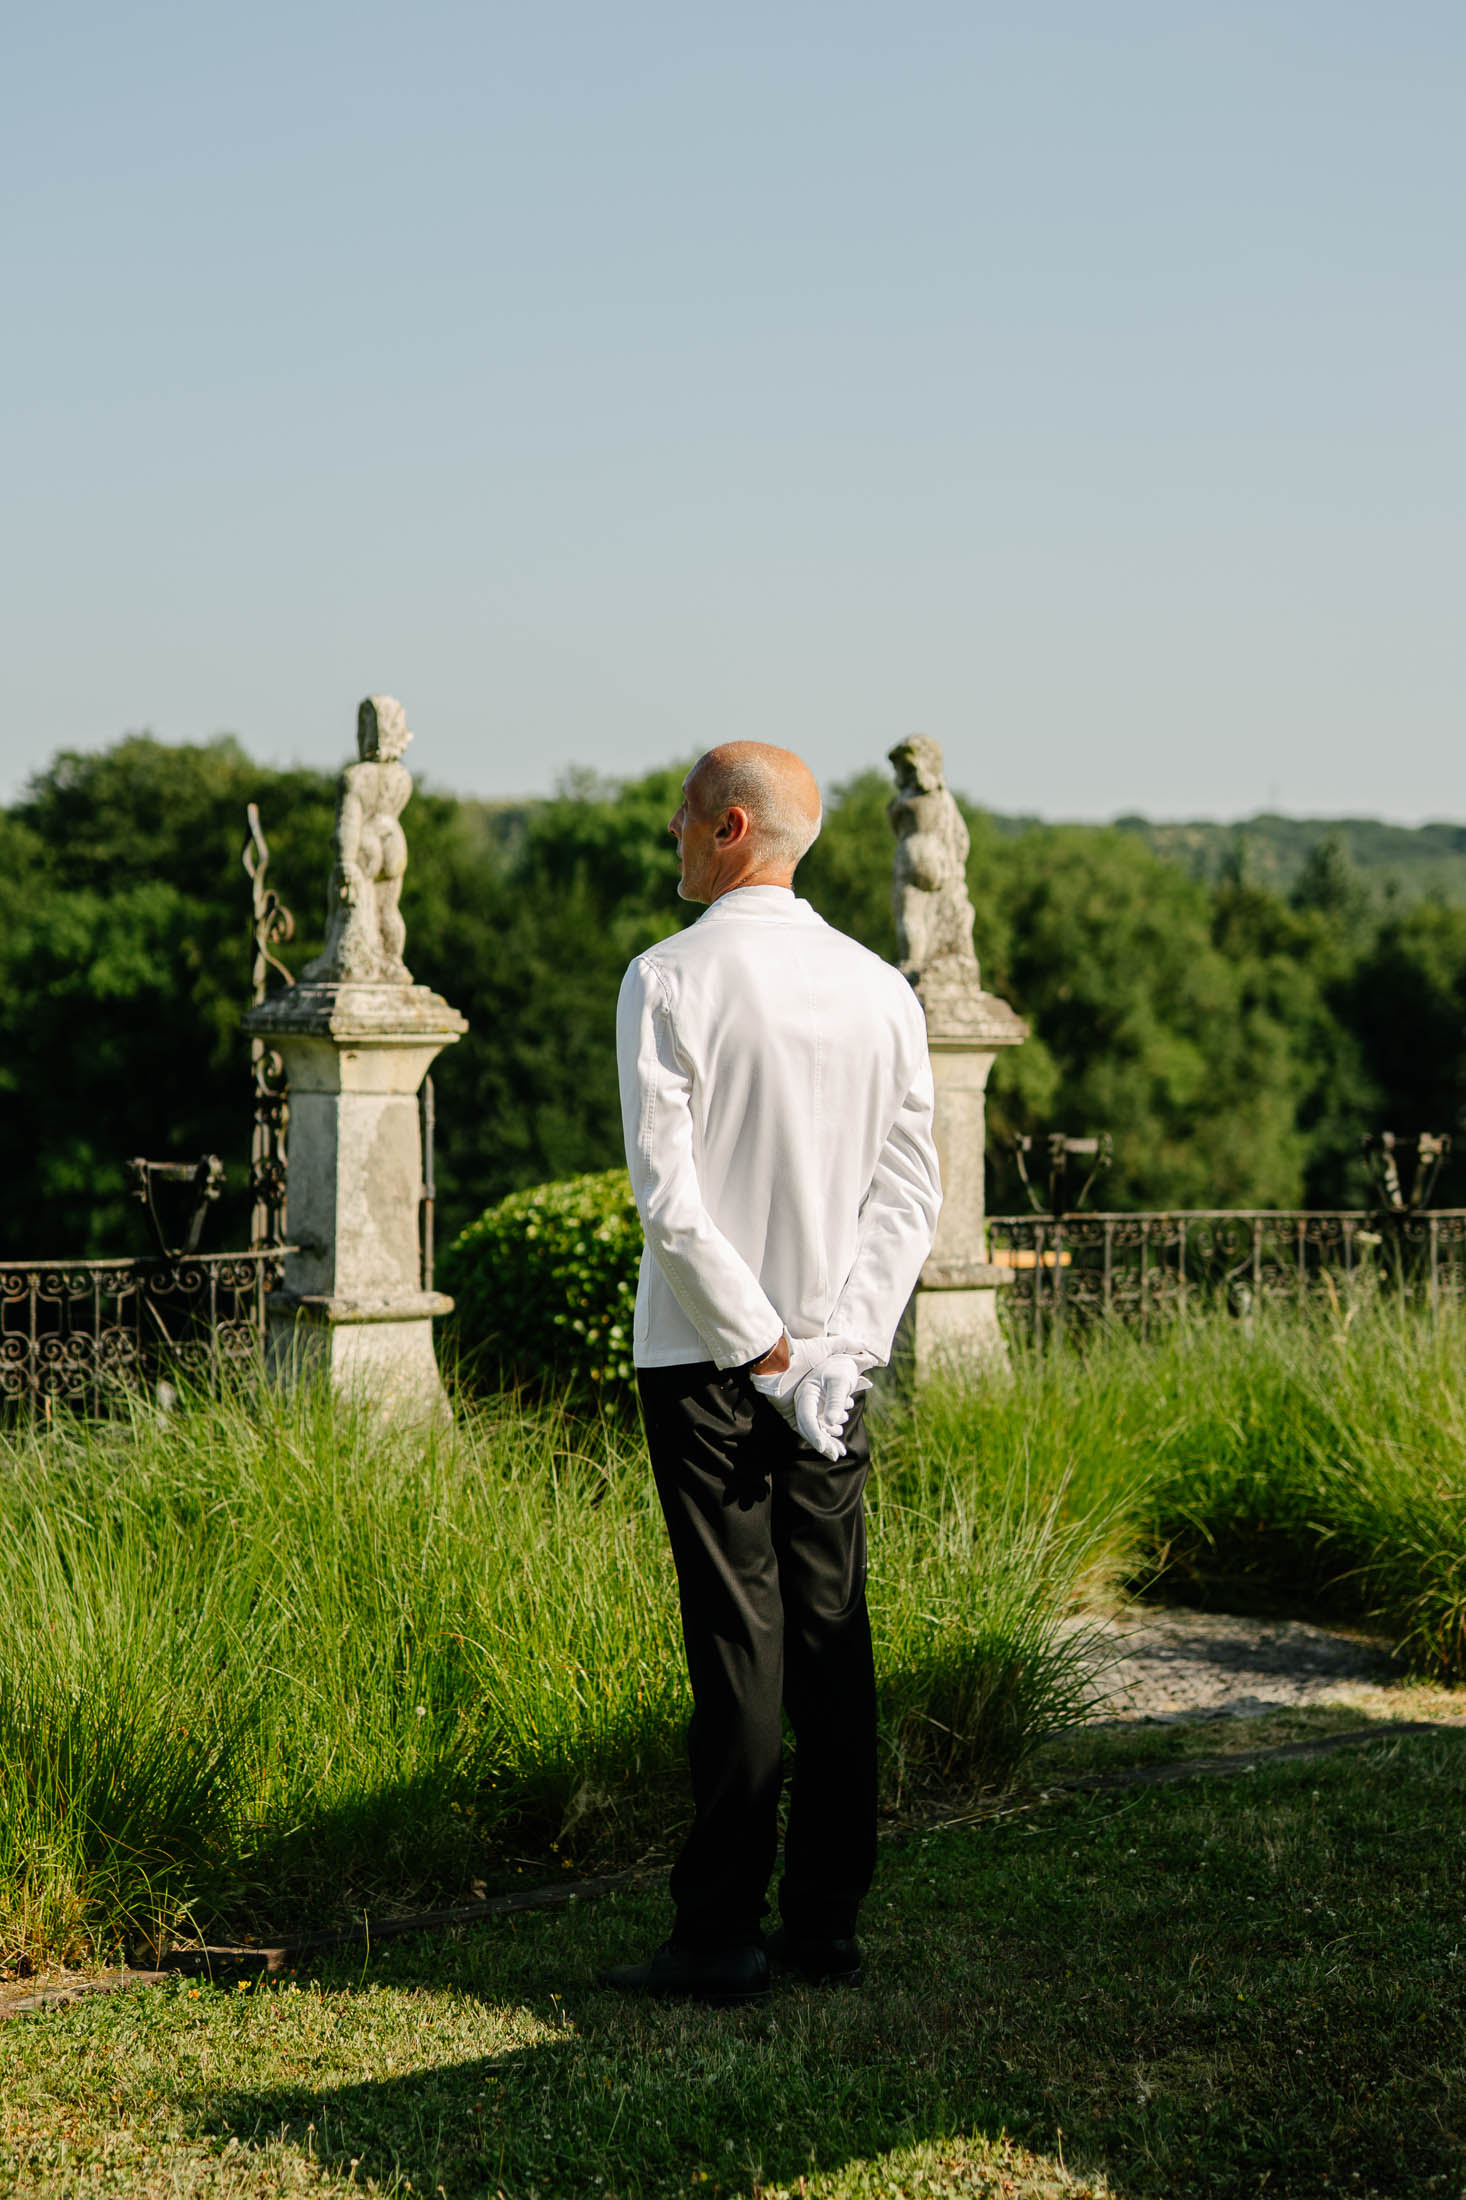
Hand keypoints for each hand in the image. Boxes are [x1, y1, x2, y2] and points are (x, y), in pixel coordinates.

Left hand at [750, 1335, 868, 1456]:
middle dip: (831, 1440)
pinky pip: (804, 1431)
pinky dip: (815, 1440)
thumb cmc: (801, 1353)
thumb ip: (844, 1344)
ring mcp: (797, 1408)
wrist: (777, 1357)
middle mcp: (807, 1399)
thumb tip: (865, 1345)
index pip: (830, 1405)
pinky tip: (825, 1446)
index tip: (848, 1422)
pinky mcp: (789, 1415)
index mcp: (814, 1387)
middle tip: (841, 1452)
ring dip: (825, 1444)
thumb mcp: (826, 1348)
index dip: (840, 1413)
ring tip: (836, 1452)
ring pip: (814, 1431)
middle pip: (822, 1424)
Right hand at [794, 1355, 870, 1460]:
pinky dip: (830, 1436)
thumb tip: (833, 1424)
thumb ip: (835, 1402)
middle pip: (810, 1427)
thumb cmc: (841, 1367)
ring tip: (841, 1451)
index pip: (806, 1417)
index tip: (823, 1447)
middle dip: (823, 1443)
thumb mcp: (840, 1382)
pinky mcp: (818, 1410)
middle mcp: (804, 1402)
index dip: (814, 1433)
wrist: (842, 1360)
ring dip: (828, 1441)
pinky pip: (822, 1427)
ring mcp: (810, 1407)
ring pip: (816, 1429)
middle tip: (836, 1455)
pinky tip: (841, 1445)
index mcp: (805, 1394)